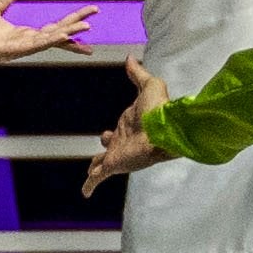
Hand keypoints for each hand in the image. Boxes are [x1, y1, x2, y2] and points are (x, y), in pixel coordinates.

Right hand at [82, 64, 178, 194]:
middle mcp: (122, 142)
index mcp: (128, 125)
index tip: (108, 133)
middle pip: (108, 149)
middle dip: (104, 150)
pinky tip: (86, 194)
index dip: (113, 131)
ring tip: (91, 176)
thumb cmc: (159, 109)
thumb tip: (130, 58)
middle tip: (100, 156)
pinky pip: (97, 177)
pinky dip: (90, 185)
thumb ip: (137, 74)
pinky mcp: (114, 165)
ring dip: (95, 169)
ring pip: (101, 164)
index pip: (117, 131)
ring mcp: (117, 155)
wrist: (166, 130)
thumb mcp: (148, 85)